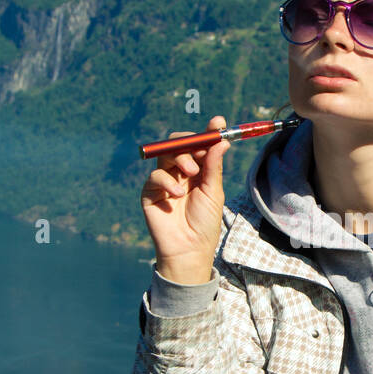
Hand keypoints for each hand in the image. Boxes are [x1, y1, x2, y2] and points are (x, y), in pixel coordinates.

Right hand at [140, 116, 229, 268]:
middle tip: (200, 153)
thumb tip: (222, 140)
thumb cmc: (204, 224)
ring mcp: (164, 181)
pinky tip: (177, 194)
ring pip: (166, 155)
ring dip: (180, 159)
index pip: (200, 145)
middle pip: (180, 144)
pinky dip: (166, 180)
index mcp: (199, 170)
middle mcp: (180, 172)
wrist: (189, 250)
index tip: (218, 123)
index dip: (208, 132)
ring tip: (191, 174)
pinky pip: (155, 175)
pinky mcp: (150, 192)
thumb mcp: (213, 192)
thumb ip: (213, 166)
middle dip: (190, 143)